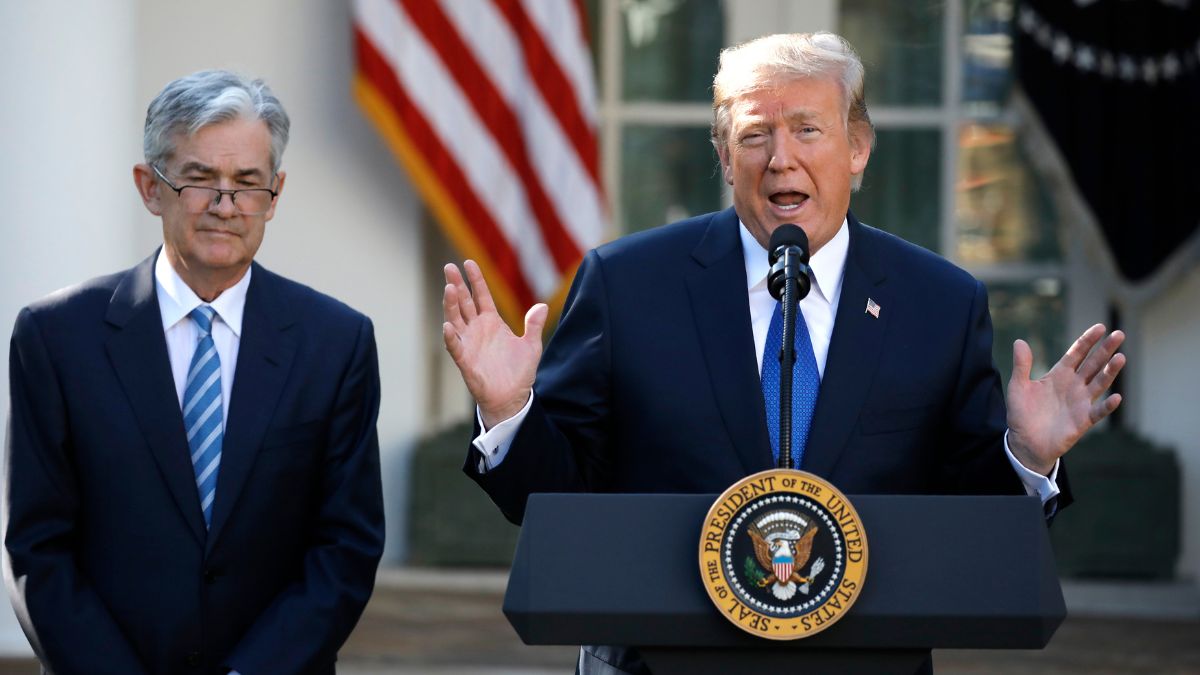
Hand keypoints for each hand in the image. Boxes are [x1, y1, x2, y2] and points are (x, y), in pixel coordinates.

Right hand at [442, 260, 547, 428]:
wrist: (512, 397)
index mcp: (492, 322)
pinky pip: (455, 346)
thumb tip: (543, 307)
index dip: (475, 279)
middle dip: (457, 284)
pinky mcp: (465, 360)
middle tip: (449, 267)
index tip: (468, 262)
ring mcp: (469, 343)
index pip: (481, 295)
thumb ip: (534, 326)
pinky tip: (449, 325)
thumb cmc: (519, 372)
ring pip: (456, 319)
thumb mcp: (531, 346)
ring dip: (451, 304)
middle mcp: (477, 329)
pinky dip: (451, 336)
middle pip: (464, 302)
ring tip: (449, 288)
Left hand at [1006, 324, 1125, 474]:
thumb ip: (1021, 365)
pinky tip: (1116, 397)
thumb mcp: (1018, 387)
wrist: (1025, 442)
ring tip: (1120, 357)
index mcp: (1059, 374)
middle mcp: (1074, 385)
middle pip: (1093, 364)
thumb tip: (1019, 341)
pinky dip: (1107, 406)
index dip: (1088, 340)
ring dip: (1110, 371)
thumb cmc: (1022, 414)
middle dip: (1105, 349)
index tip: (1100, 327)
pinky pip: (1098, 412)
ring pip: (1100, 383)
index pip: (1077, 353)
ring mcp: (1080, 402)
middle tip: (1119, 334)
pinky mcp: (1083, 421)